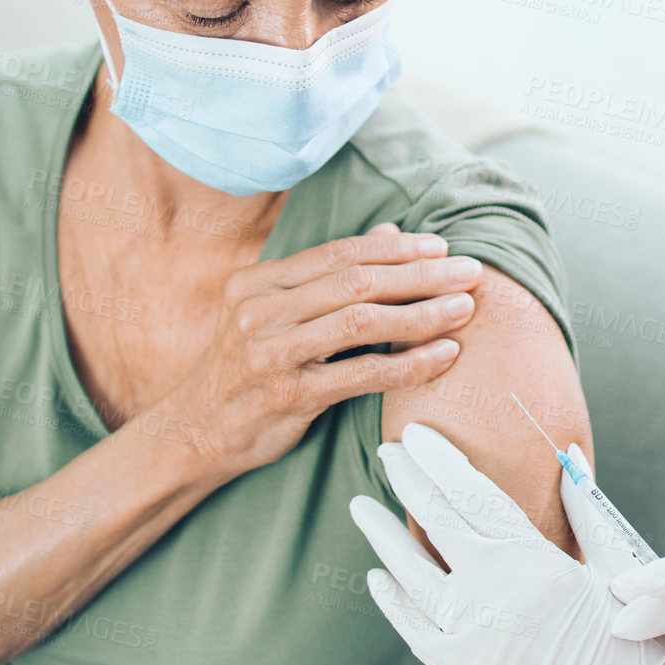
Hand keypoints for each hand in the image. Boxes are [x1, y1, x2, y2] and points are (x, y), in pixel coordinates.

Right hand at [155, 227, 481, 476]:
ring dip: (422, 313)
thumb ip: (327, 275)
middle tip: (469, 273)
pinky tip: (444, 355)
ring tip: (465, 309)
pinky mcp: (289, 396)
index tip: (441, 247)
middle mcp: (261, 311)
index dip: (397, 248)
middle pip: (357, 281)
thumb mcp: (274, 313)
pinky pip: (363, 373)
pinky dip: (409, 363)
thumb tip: (389, 233)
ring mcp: (272, 353)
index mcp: (259, 282)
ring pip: (363, 322)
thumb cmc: (245, 368)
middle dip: (421, 274)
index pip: (340, 253)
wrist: (195, 432)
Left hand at [350, 424, 664, 664]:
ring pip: (411, 574)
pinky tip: (376, 578)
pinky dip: (392, 602)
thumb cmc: (642, 641)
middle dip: (408, 480)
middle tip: (388, 452)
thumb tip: (569, 459)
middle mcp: (496, 590)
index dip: (440, 461)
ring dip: (382, 537)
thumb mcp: (619, 564)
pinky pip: (415, 631)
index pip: (473, 493)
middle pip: (436, 521)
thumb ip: (585, 510)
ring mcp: (473, 634)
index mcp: (535, 558)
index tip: (416, 435)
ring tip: (361, 507)